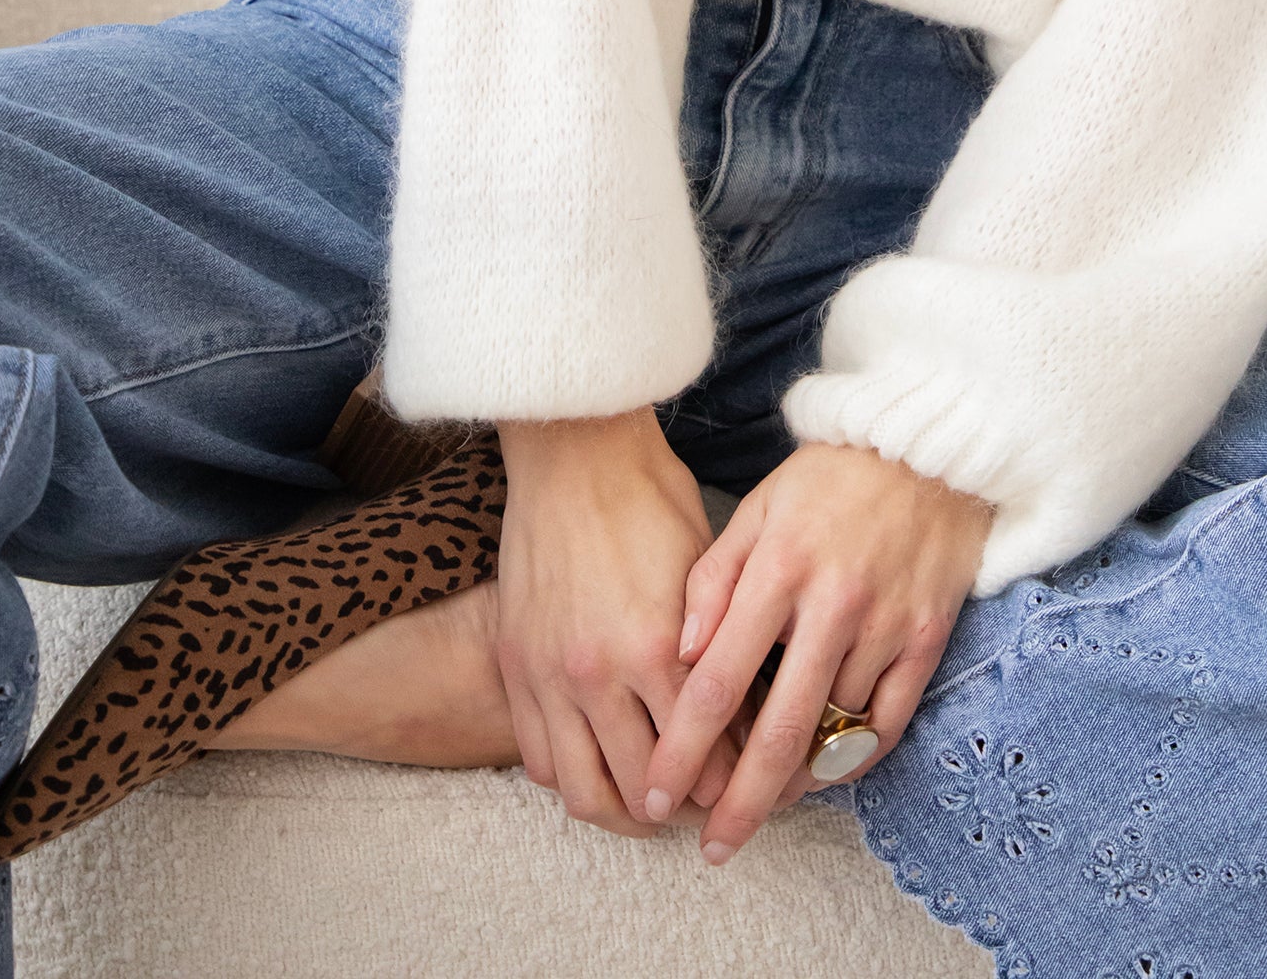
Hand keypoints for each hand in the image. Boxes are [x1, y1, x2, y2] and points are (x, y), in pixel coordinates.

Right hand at [494, 407, 740, 835]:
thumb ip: (721, 647)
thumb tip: (748, 711)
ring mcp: (550, 676)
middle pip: (646, 789)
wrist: (573, 452)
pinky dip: (572, 779)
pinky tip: (599, 767)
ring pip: (586, 793)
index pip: (706, 754)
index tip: (750, 786)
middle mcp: (599, 673)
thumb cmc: (650, 498)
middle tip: (707, 808)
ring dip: (624, 813)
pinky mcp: (516, 667)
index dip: (733, 782)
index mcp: (656, 647)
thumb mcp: (705, 569)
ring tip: (650, 807)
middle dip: (685, 810)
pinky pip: (539, 760)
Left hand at [641, 440, 990, 861]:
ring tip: (764, 805)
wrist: (931, 447)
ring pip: (834, 733)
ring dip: (796, 781)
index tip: (659, 793)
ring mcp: (886, 626)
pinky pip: (888, 723)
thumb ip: (712, 579)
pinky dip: (854, 758)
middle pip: (779, 733)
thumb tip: (678, 654)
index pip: (717, 682)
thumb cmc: (830, 480)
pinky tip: (826, 774)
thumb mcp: (757, 509)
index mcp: (779, 570)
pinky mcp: (928, 639)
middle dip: (739, 803)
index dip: (683, 749)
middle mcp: (833, 605)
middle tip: (712, 847)